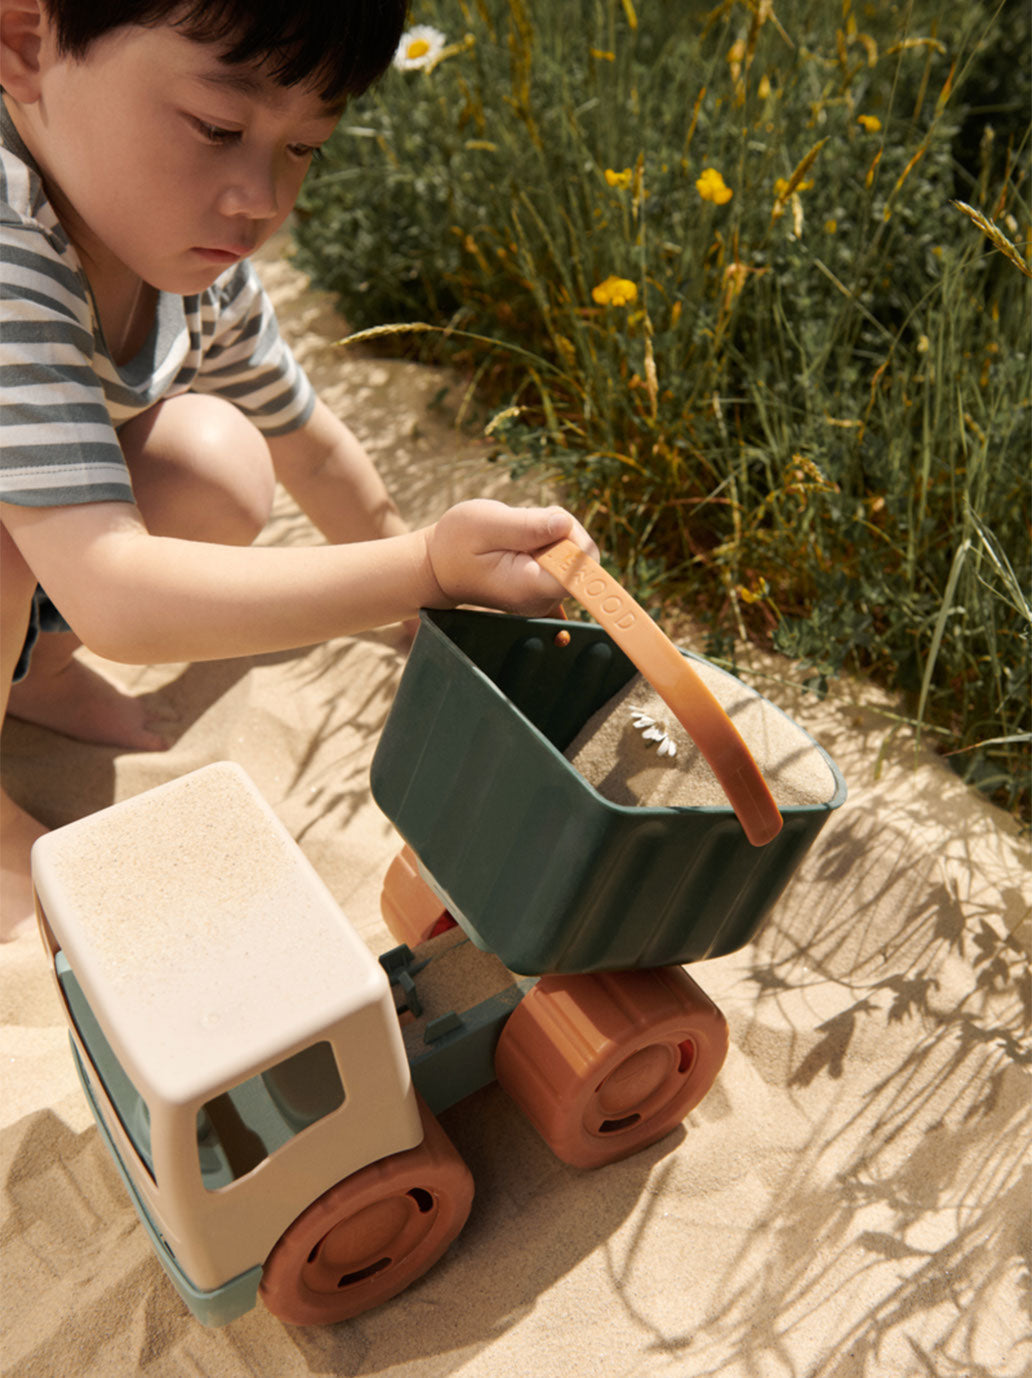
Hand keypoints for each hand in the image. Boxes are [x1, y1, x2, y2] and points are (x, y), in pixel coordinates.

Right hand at [424, 500, 597, 616]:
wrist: (440, 567)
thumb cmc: (455, 544)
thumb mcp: (483, 523)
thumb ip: (526, 526)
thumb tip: (565, 524)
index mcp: (530, 587)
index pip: (582, 570)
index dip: (575, 540)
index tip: (550, 527)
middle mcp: (544, 599)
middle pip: (584, 557)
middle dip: (561, 530)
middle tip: (522, 527)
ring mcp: (547, 597)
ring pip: (576, 553)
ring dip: (552, 533)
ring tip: (515, 535)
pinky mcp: (547, 588)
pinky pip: (566, 557)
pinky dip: (548, 542)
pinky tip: (521, 545)